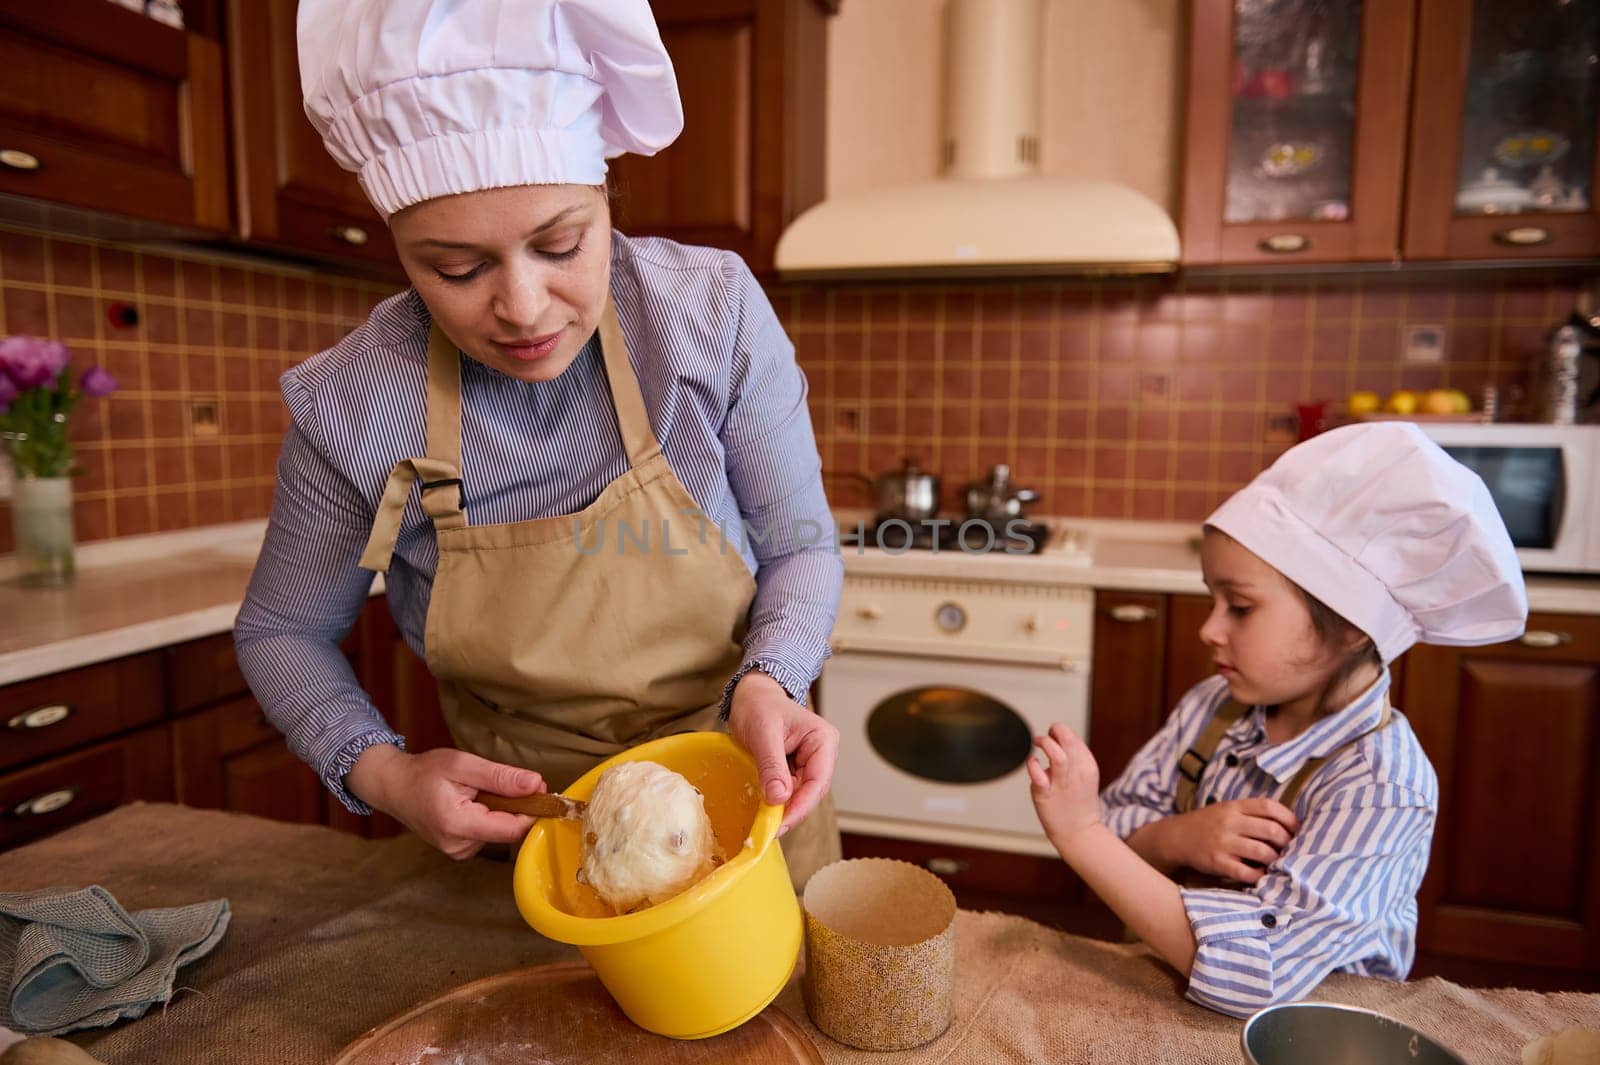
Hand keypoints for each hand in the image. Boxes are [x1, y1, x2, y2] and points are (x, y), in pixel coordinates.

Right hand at [346, 744, 545, 859]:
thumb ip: (500, 777)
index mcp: (458, 825)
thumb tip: (536, 784)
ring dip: (499, 809)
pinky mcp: (460, 849)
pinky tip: (470, 803)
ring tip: (474, 791)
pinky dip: (488, 816)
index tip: (539, 788)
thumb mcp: (463, 764)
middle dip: (513, 805)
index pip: (513, 828)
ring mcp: (458, 850)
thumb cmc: (424, 772)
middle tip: (497, 781)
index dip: (532, 809)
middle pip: (509, 829)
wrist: (394, 786)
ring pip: (500, 831)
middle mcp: (458, 845)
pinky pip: (488, 832)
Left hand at [726, 670, 837, 834]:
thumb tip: (778, 798)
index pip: (818, 781)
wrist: (751, 696)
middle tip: (769, 829)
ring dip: (783, 809)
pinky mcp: (796, 770)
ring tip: (764, 822)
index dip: (801, 806)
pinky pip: (789, 791)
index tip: (781, 824)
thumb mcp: (763, 733)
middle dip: (791, 811)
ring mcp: (810, 763)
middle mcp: (821, 754)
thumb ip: (772, 765)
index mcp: (823, 740)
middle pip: (811, 792)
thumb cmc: (759, 705)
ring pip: (800, 795)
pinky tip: (764, 810)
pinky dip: (777, 802)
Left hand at [1026, 723, 1101, 850]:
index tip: (1054, 736)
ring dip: (1045, 743)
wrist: (1079, 833)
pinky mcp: (1045, 794)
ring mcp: (1061, 783)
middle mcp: (1076, 772)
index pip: (1074, 738)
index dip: (1061, 732)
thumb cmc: (1079, 802)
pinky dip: (1032, 764)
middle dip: (1055, 731)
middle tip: (1048, 734)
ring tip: (1037, 741)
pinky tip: (1032, 762)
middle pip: (1068, 740)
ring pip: (1056, 754)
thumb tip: (1055, 739)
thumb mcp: (1085, 775)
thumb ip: (1074, 757)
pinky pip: (1037, 774)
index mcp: (1088, 766)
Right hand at [1162, 798, 1298, 883]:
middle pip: (1271, 830)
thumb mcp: (1228, 810)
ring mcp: (1223, 843)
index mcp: (1234, 807)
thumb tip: (1289, 826)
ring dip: (1275, 860)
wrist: (1176, 838)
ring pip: (1263, 852)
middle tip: (1289, 850)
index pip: (1269, 806)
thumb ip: (1252, 814)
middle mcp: (1229, 822)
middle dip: (1286, 842)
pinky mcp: (1217, 862)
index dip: (1288, 818)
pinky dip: (1259, 875)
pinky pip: (1246, 872)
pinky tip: (1260, 874)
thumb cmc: (1209, 824)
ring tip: (1276, 863)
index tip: (1296, 830)